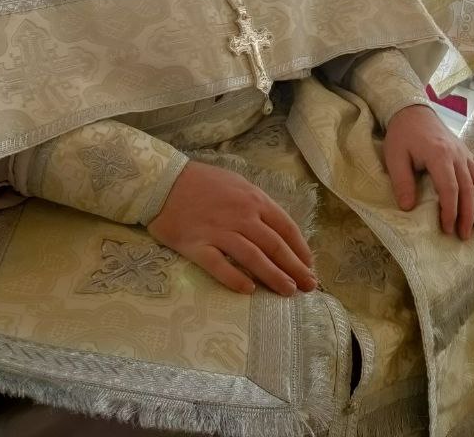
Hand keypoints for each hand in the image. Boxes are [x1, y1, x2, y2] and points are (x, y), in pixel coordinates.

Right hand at [148, 160, 316, 295]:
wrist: (164, 181)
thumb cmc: (203, 182)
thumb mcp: (239, 185)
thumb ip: (258, 205)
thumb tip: (277, 227)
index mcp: (255, 200)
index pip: (286, 227)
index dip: (300, 248)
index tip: (309, 265)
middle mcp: (242, 216)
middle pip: (274, 246)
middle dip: (294, 268)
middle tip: (308, 286)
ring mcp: (219, 231)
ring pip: (253, 257)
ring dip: (273, 276)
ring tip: (287, 291)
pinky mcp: (196, 246)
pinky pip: (219, 265)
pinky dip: (235, 279)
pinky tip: (249, 290)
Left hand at [381, 104, 473, 239]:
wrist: (414, 112)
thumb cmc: (403, 135)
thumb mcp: (394, 157)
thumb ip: (402, 182)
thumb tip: (408, 208)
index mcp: (439, 156)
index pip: (450, 189)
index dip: (451, 211)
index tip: (447, 229)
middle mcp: (457, 155)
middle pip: (469, 188)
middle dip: (468, 214)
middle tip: (464, 236)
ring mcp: (465, 153)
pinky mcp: (467, 153)